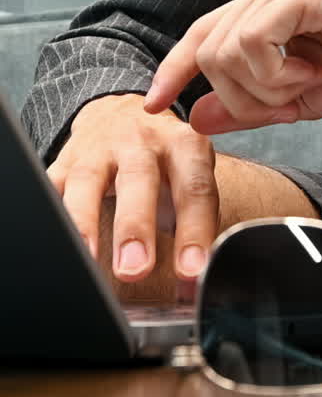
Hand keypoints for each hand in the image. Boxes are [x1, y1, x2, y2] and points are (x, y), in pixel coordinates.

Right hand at [47, 93, 217, 283]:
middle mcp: (142, 142)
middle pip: (140, 178)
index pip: (194, 188)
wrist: (123, 113)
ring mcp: (100, 148)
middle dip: (136, 226)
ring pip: (89, 179)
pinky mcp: (66, 160)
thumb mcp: (191, 175)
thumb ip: (195, 224)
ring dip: (86, 221)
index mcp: (184, 145)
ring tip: (87, 258)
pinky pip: (52, 186)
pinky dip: (53, 216)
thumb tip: (191, 283)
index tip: (191, 270)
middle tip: (135, 269)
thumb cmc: (164, 158)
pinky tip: (56, 243)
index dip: (194, 230)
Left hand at [144, 0, 321, 133]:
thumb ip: (249, 105)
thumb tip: (197, 117)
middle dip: (240, 98)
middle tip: (288, 103)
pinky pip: (252, 42)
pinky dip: (275, 73)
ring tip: (305, 83)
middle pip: (207, 53)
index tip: (155, 106)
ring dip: (262, 88)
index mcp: (262, 8)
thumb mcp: (300, 98)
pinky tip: (310, 71)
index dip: (173, 71)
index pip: (200, 37)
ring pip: (224, 51)